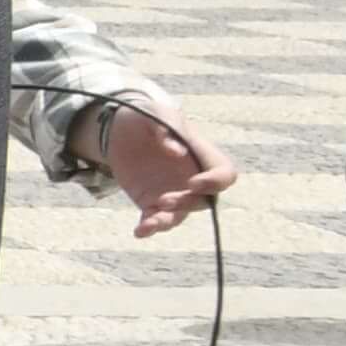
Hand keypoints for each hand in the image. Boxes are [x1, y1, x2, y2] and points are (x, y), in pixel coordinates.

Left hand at [94, 103, 238, 239]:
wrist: (120, 130)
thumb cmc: (148, 118)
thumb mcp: (158, 113)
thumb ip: (169, 127)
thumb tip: (178, 151)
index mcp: (203, 156)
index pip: (225, 175)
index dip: (215, 183)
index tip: (194, 182)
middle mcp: (193, 179)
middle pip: (203, 200)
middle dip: (187, 203)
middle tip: (164, 199)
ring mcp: (174, 193)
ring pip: (179, 215)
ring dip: (167, 221)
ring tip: (150, 223)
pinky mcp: (151, 202)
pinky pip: (154, 219)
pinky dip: (149, 227)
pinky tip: (138, 231)